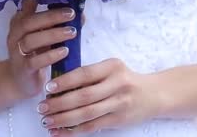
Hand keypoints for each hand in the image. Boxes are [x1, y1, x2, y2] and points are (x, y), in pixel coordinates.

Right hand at [4, 0, 77, 99]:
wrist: (21, 82)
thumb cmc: (36, 54)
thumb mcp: (44, 36)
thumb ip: (58, 24)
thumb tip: (80, 13)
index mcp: (20, 24)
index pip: (26, 8)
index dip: (40, 0)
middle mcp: (15, 36)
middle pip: (28, 22)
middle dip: (51, 17)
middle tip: (71, 14)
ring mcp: (17, 53)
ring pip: (31, 41)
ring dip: (53, 35)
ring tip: (72, 32)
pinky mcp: (24, 69)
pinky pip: (35, 61)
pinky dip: (50, 55)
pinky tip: (65, 51)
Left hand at [37, 58, 160, 135]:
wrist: (154, 94)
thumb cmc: (126, 79)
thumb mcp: (112, 69)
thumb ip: (90, 75)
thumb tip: (58, 86)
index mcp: (113, 67)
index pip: (85, 74)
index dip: (65, 82)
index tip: (48, 88)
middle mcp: (118, 84)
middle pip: (84, 96)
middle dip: (59, 103)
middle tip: (42, 108)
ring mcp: (120, 103)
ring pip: (87, 113)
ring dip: (63, 119)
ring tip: (47, 121)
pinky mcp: (119, 119)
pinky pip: (93, 126)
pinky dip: (74, 130)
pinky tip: (60, 131)